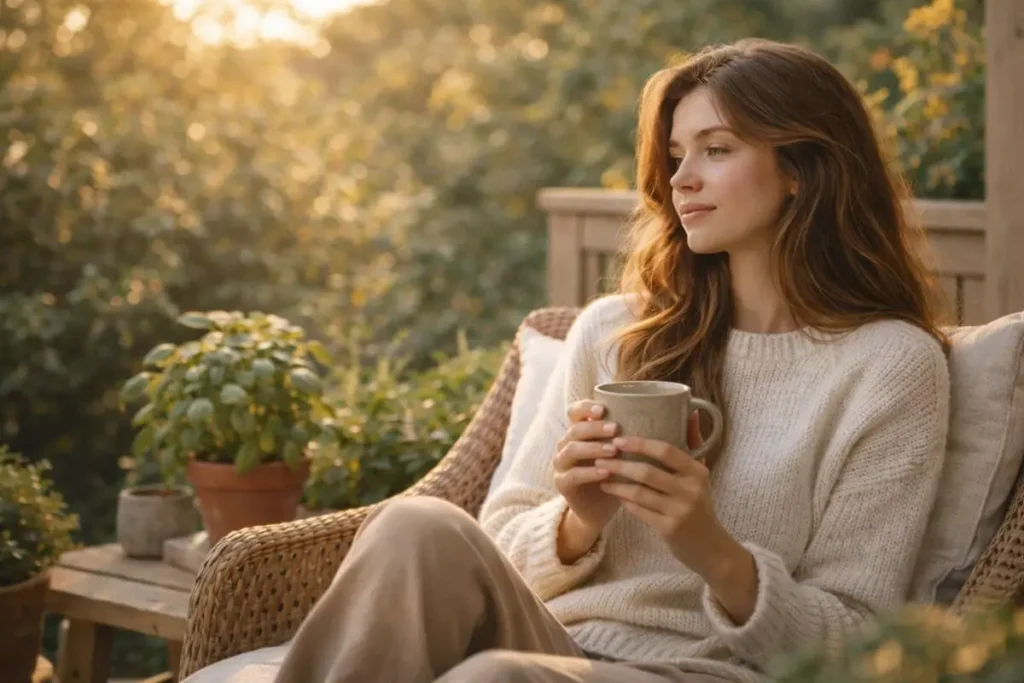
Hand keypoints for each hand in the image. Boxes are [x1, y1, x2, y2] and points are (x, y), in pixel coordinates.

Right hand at [553, 400, 620, 534]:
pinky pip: (572, 475)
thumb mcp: (621, 454)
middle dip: (595, 427)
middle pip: (575, 429)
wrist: (599, 509)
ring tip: (613, 450)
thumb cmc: (614, 476)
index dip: (585, 408)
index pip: (574, 412)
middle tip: (615, 429)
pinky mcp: (562, 483)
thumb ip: (628, 436)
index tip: (603, 409)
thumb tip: (658, 418)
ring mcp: (562, 464)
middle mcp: (566, 444)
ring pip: (571, 449)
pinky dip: (589, 473)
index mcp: (579, 432)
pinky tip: (605, 473)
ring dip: (593, 448)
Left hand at [595, 412, 732, 577]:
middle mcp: (691, 490)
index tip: (618, 439)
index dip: (639, 444)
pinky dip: (623, 499)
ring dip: (616, 482)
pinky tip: (611, 491)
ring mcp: (680, 511)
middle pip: (647, 471)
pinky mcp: (669, 529)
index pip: (666, 451)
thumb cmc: (699, 503)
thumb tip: (691, 410)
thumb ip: (694, 442)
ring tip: (600, 473)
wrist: (710, 546)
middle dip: (619, 463)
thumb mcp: (701, 473)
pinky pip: (638, 510)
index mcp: (697, 472)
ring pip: (639, 492)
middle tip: (599, 456)